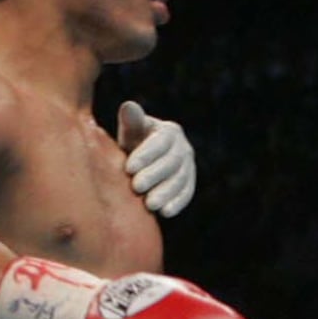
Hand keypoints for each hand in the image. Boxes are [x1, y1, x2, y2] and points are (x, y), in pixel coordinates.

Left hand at [116, 102, 195, 216]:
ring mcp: (188, 167)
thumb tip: (128, 106)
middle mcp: (183, 148)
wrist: (143, 165)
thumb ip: (131, 121)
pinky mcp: (189, 185)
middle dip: (154, 175)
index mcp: (168, 132)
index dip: (145, 154)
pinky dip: (177, 203)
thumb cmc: (132, 144)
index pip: (160, 142)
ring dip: (165, 192)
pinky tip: (166, 213)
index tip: (129, 167)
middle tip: (136, 186)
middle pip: (171, 162)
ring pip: (179, 180)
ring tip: (149, 204)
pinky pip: (186, 193)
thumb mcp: (130, 132)